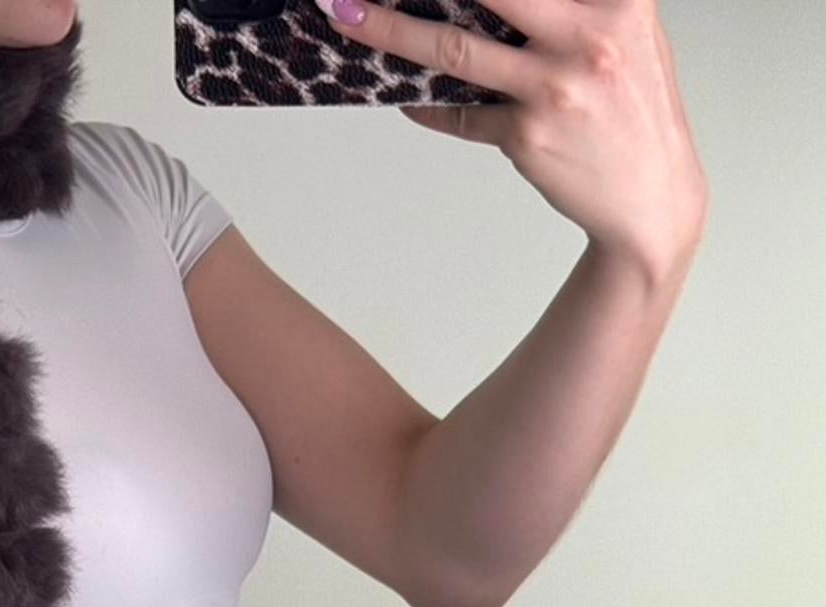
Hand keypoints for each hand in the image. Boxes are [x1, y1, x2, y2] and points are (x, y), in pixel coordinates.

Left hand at [320, 0, 708, 276]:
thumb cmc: (632, 104)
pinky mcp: (527, 135)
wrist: (652, 194)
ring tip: (346, 15)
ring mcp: (555, 85)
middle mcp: (590, 32)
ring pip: (455, 49)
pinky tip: (404, 91)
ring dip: (391, 31)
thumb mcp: (628, 30)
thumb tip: (480, 0)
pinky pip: (458, 114)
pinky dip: (427, 103)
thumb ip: (575, 2)